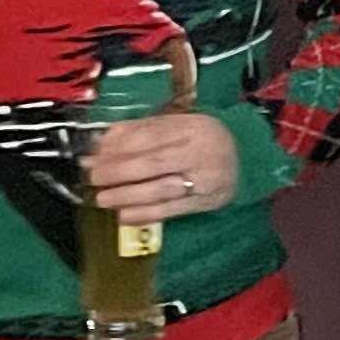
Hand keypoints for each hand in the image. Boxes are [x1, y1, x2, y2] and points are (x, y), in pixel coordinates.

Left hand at [86, 110, 240, 219]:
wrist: (245, 158)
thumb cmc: (202, 138)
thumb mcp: (177, 124)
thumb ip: (141, 129)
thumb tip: (102, 140)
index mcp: (191, 127)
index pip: (150, 136)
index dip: (119, 147)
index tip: (96, 155)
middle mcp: (199, 153)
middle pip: (153, 163)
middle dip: (118, 171)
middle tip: (94, 177)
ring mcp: (203, 180)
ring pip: (160, 190)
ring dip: (127, 196)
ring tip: (103, 199)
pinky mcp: (202, 203)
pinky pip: (170, 211)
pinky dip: (145, 214)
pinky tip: (124, 215)